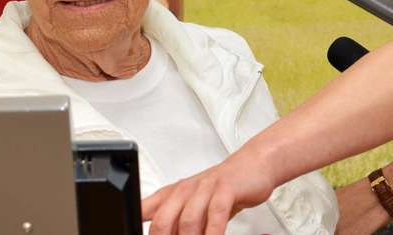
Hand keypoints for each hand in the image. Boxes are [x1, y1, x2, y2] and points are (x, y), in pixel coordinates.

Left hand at [142, 151, 277, 234]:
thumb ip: (174, 222)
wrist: (253, 165)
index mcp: (170, 194)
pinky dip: (213, 234)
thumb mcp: (192, 205)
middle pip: (163, 221)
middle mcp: (184, 190)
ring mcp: (205, 188)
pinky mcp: (226, 188)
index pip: (142, 212)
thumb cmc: (222, 188)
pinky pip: (215, 214)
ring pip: (188, 220)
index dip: (140, 231)